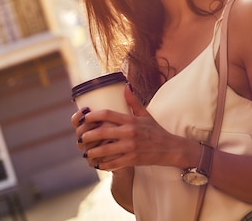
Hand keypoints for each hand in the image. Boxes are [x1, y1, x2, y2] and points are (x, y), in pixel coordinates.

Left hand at [73, 85, 194, 170]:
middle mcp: (130, 132)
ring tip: (86, 153)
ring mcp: (131, 146)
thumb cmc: (156, 131)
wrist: (170, 148)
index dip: (92, 116)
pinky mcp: (132, 159)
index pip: (107, 114)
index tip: (83, 118)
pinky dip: (103, 164)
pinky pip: (113, 163)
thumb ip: (133, 101)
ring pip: (105, 149)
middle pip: (102, 131)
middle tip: (80, 138)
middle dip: (88, 135)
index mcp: (131, 120)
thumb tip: (125, 86)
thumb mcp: (146, 114)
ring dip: (92, 152)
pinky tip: (98, 164)